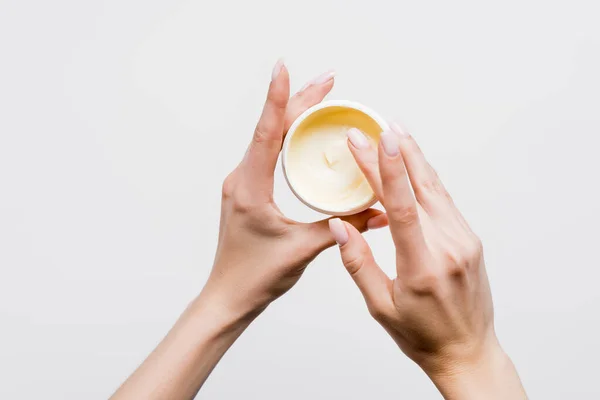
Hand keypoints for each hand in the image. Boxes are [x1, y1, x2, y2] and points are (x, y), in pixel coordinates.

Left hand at [111, 63, 384, 399]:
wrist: (229, 296)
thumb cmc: (256, 276)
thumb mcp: (302, 250)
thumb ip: (341, 227)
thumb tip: (379, 212)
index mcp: (250, 188)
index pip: (266, 134)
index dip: (278, 99)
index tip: (283, 68)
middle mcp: (242, 179)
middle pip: (271, 129)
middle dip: (300, 101)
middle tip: (329, 80)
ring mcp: (243, 183)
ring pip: (269, 138)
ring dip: (293, 115)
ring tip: (321, 96)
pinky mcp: (248, 191)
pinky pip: (268, 154)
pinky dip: (288, 137)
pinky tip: (305, 133)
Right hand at [330, 125, 526, 398]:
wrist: (468, 351)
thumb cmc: (421, 335)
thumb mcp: (381, 306)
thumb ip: (358, 263)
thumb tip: (339, 224)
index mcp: (422, 267)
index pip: (401, 208)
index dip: (386, 170)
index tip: (373, 140)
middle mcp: (448, 248)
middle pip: (417, 190)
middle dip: (392, 155)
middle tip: (371, 128)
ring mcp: (464, 241)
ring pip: (435, 189)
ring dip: (414, 157)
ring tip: (395, 130)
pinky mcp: (469, 239)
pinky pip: (445, 200)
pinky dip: (427, 177)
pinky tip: (415, 162)